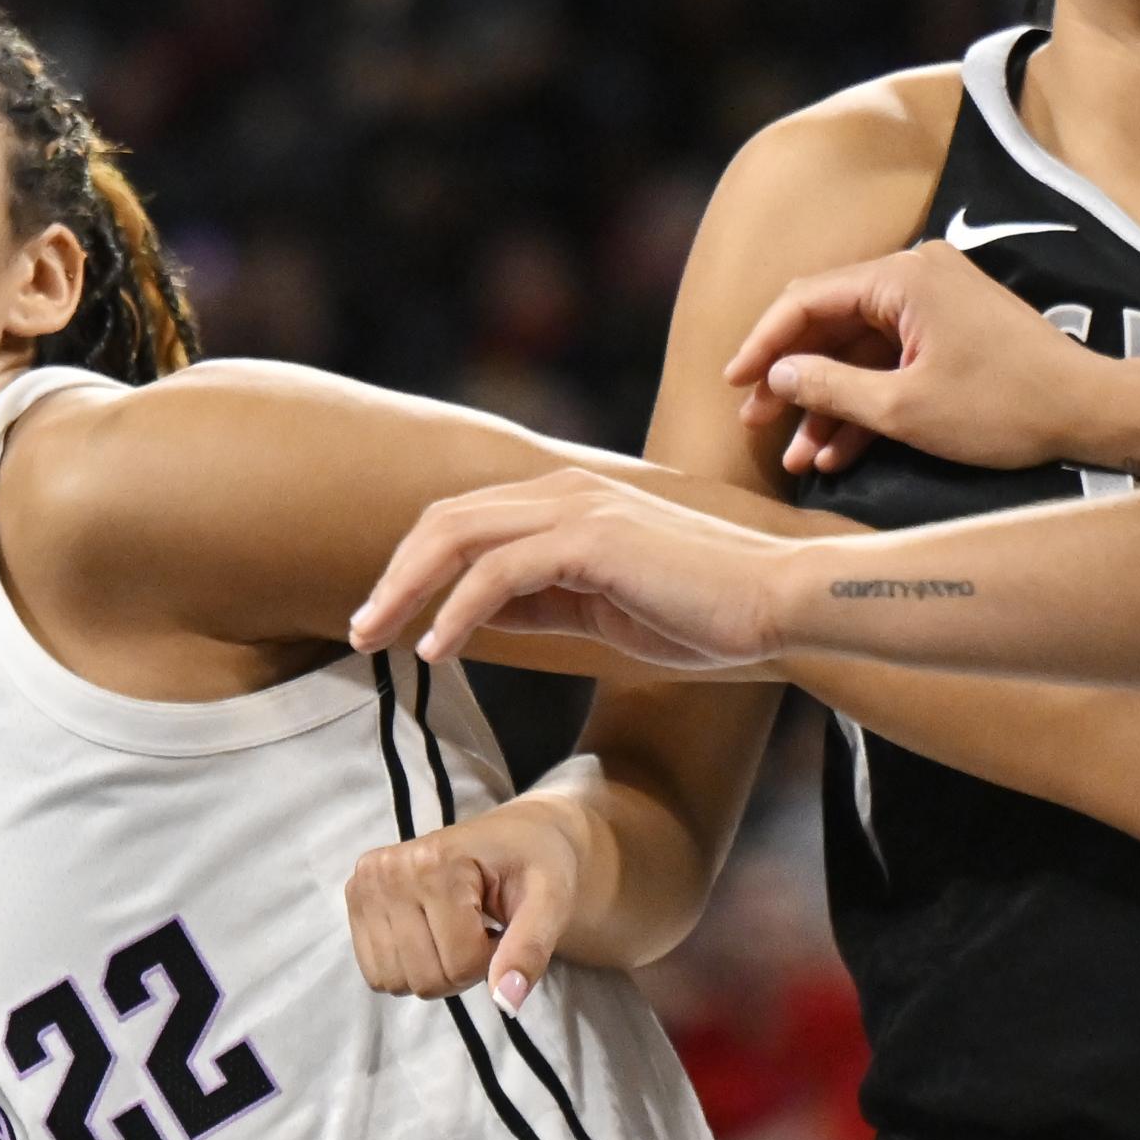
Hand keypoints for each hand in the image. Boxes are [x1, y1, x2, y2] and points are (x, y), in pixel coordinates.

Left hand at [350, 467, 794, 673]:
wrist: (781, 603)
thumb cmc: (706, 613)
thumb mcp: (604, 611)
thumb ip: (544, 602)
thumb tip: (474, 617)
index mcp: (568, 502)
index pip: (464, 522)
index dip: (412, 568)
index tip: (384, 621)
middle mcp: (565, 491)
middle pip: (445, 520)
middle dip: (392, 576)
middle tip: (358, 632)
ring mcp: (579, 509)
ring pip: (459, 536)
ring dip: (405, 591)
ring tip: (374, 640)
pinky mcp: (594, 540)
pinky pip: (500, 573)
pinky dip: (458, 610)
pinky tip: (436, 649)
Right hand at [350, 791, 586, 1010]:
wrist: (514, 836)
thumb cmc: (535, 863)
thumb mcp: (551, 901)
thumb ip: (530, 950)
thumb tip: (506, 1004)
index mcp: (434, 862)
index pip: (460, 963)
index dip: (492, 960)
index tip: (502, 927)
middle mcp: (388, 871)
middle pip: (425, 979)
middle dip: (462, 970)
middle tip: (481, 930)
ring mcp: (364, 885)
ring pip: (397, 983)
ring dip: (435, 972)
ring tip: (456, 931)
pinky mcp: (356, 901)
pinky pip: (377, 974)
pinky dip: (409, 968)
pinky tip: (431, 934)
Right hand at [728, 244, 1131, 478]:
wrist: (1089, 411)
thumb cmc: (1003, 407)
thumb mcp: (905, 408)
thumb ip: (832, 388)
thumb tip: (778, 374)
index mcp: (901, 278)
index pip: (807, 300)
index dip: (763, 344)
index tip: (734, 384)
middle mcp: (914, 278)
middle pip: (829, 324)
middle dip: (792, 379)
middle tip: (757, 423)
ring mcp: (934, 305)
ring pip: (858, 352)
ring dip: (828, 403)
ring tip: (796, 455)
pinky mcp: (950, 334)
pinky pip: (892, 363)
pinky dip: (866, 402)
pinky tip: (836, 452)